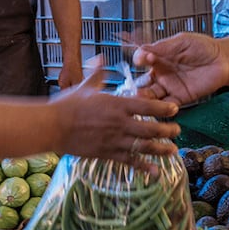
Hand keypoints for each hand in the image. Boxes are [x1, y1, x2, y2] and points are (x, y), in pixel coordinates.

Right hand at [51, 63, 181, 167]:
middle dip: (168, 131)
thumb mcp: (84, 86)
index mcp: (116, 104)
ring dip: (161, 149)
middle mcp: (119, 123)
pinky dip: (143, 167)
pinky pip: (129, 161)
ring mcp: (114, 140)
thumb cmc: (66, 105)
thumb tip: (100, 58)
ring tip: (173, 151)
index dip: (164, 108)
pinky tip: (155, 171)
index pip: (147, 106)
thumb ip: (97, 74)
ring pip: (144, 147)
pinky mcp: (106, 153)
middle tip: (178, 131)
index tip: (175, 109)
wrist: (50, 126)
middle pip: (151, 129)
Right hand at [133, 32, 226, 104]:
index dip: (141, 59)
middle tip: (133, 86)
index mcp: (159, 58)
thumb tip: (143, 49)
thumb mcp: (182, 42)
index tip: (143, 58)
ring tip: (141, 98)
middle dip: (136, 85)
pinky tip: (158, 107)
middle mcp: (162, 73)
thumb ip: (163, 47)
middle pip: (143, 81)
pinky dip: (161, 108)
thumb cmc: (204, 48)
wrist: (223, 59)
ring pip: (152, 95)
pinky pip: (167, 105)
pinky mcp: (181, 97)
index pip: (142, 59)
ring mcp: (170, 86)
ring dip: (145, 99)